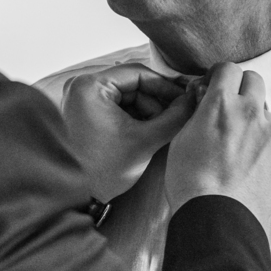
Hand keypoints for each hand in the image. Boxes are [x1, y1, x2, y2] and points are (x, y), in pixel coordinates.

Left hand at [60, 64, 193, 199]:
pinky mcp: (83, 112)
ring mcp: (80, 99)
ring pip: (126, 96)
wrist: (77, 196)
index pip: (138, 73)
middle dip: (156, 102)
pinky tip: (145, 133)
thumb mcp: (146, 141)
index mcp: (90, 85)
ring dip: (147, 111)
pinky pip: (116, 106)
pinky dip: (133, 117)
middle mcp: (80, 86)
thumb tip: (193, 101)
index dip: (166, 86)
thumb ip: (174, 118)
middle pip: (132, 84)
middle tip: (176, 117)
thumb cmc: (105, 169)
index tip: (185, 99)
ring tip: (160, 130)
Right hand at [165, 62, 270, 235]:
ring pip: (265, 112)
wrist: (219, 220)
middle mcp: (251, 112)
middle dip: (241, 88)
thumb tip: (204, 101)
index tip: (214, 86)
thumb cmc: (191, 183)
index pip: (228, 69)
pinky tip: (248, 167)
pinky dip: (263, 147)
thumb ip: (197, 114)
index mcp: (222, 104)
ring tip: (236, 148)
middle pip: (255, 80)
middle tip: (229, 108)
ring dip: (253, 120)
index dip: (219, 76)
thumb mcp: (180, 140)